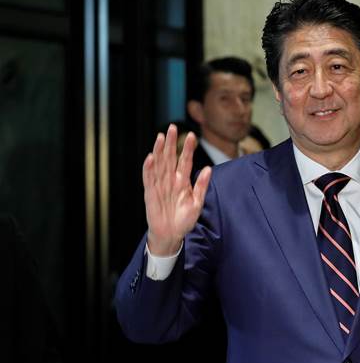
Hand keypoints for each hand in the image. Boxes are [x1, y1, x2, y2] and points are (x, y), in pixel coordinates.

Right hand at [143, 125, 211, 255]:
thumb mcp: (197, 203)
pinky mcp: (150, 193)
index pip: (185, 161)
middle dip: (171, 143)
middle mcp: (170, 180)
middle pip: (170, 158)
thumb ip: (202, 186)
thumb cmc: (184, 219)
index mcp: (182, 181)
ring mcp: (159, 186)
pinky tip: (150, 157)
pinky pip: (149, 179)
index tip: (192, 136)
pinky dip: (149, 168)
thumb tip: (208, 168)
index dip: (187, 149)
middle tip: (172, 127)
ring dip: (159, 151)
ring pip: (159, 164)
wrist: (172, 235)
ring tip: (161, 137)